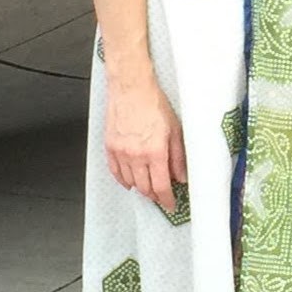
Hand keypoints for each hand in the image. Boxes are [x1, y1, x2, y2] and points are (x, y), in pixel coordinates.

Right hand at [105, 77, 186, 217]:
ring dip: (140, 188)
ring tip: (148, 188)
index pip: (161, 186)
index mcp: (155, 151)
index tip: (170, 204)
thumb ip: (178, 156)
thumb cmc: (153, 103)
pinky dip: (123, 180)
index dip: (167, 199)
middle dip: (154, 196)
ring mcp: (120, 152)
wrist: (131, 88)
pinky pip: (115, 172)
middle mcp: (136, 155)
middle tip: (161, 197)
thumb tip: (181, 176)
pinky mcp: (109, 147)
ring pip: (130, 182)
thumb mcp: (175, 129)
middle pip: (145, 188)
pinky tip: (130, 181)